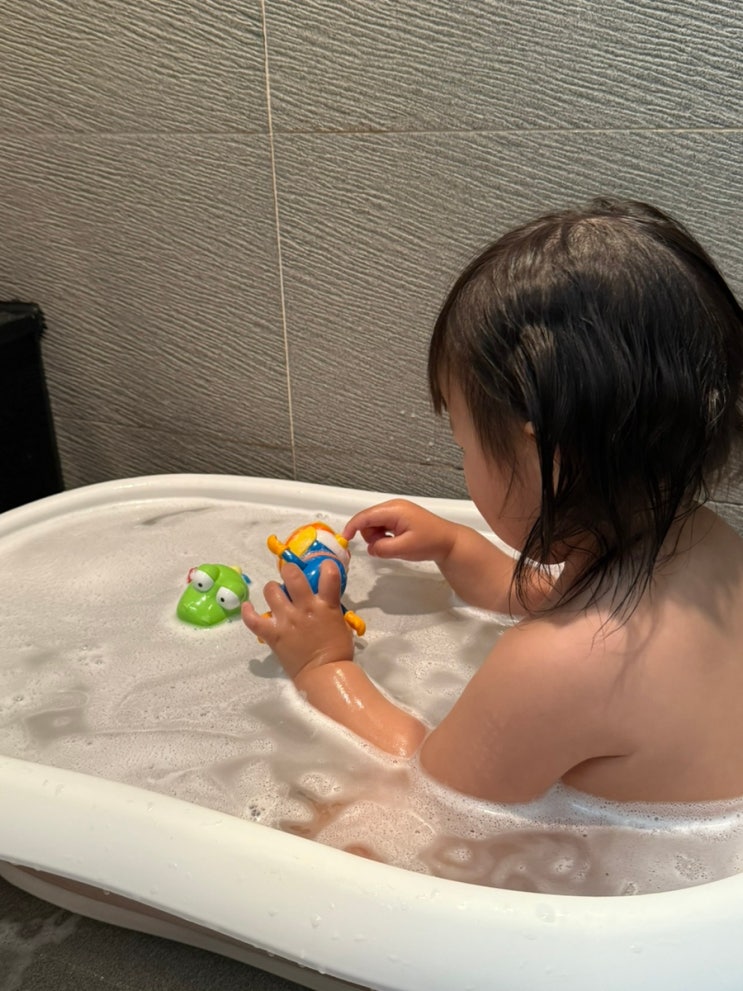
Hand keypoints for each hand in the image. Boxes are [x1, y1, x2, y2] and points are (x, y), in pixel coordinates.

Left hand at [242, 561, 354, 679]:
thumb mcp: (339, 622)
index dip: (326, 566)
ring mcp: (287, 620)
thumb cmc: (337, 650)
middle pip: (292, 576)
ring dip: (273, 590)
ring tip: (276, 595)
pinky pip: (254, 620)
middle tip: (291, 578)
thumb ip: (329, 607)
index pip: (329, 575)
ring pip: (271, 591)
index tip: (323, 567)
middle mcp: (305, 608)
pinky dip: (248, 612)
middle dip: (290, 571)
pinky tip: (248, 606)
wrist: (324, 674)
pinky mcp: (273, 634)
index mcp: (326, 605)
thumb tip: (321, 598)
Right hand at [343, 499, 457, 564]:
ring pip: (374, 524)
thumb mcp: (404, 548)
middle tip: (385, 548)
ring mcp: (397, 511)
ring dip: (378, 537)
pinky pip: (383, 526)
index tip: (344, 539)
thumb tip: (371, 548)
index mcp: (394, 510)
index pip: (365, 516)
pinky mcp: (400, 518)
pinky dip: (384, 536)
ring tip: (394, 546)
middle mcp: (393, 507)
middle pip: (368, 520)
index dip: (352, 527)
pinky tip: (396, 542)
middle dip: (370, 536)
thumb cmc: (430, 542)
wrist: (449, 542)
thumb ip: (382, 548)